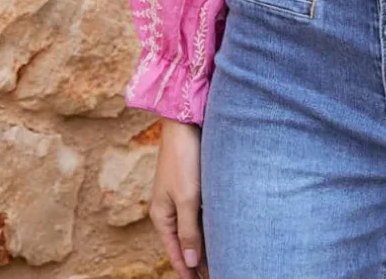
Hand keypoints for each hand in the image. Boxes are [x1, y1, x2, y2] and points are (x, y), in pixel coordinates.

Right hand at [150, 119, 207, 278]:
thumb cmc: (184, 158)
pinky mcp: (192, 185)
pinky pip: (199, 213)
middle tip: (220, 273)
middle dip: (198, 261)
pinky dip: (209, 225)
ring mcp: (180, 197)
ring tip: (223, 259)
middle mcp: (169, 209)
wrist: (185, 121)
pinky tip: (222, 231)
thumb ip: (188, 231)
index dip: (189, 272)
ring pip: (194, 228)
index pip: (175, 253)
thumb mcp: (187, 198)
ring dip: (206, 243)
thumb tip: (191, 263)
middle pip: (184, 243)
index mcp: (162, 216)